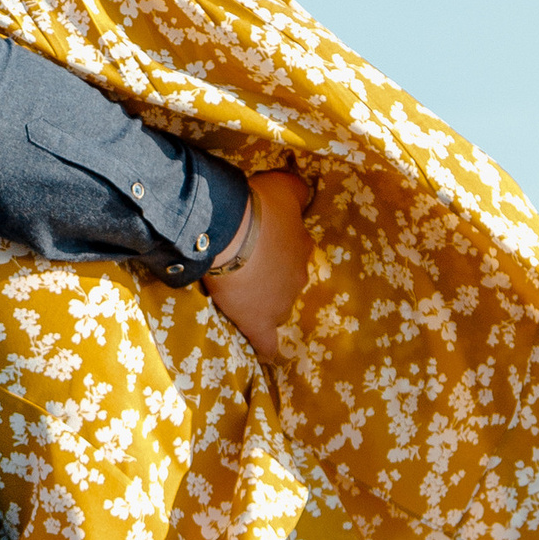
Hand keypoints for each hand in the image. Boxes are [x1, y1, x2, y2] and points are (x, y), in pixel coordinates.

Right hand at [204, 169, 310, 364]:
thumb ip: (297, 189)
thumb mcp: (284, 186)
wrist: (234, 232)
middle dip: (273, 278)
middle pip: (288, 282)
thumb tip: (304, 189)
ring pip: (278, 308)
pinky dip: (267, 348)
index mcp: (301, 246)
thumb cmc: (259, 206)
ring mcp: (280, 303)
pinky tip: (266, 353)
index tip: (262, 245)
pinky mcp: (258, 322)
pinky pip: (267, 343)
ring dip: (265, 303)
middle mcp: (298, 277)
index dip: (278, 249)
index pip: (295, 251)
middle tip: (248, 268)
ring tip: (244, 298)